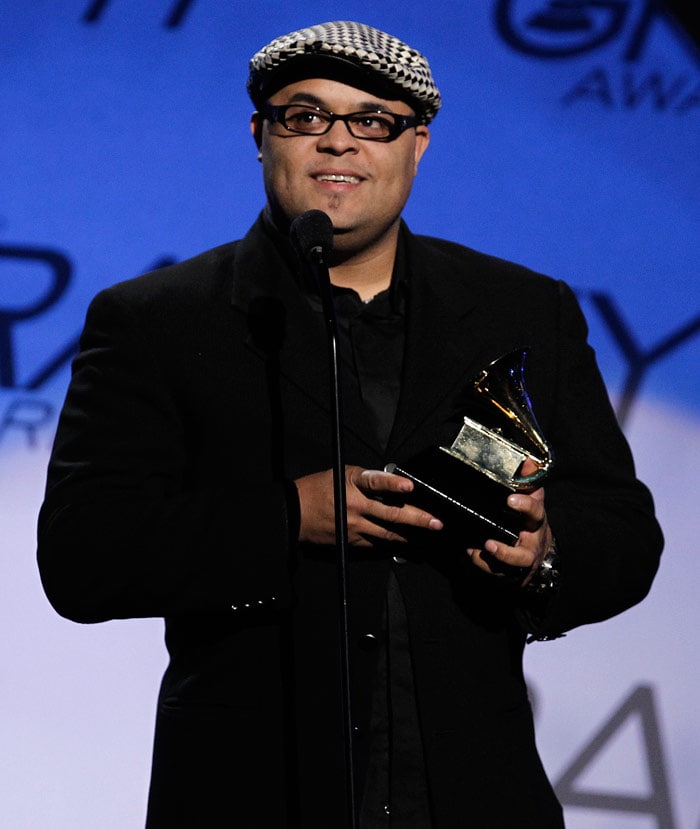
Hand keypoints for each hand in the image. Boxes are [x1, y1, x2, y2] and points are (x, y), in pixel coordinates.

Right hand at [295, 465, 442, 546]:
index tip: (409, 487)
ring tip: (429, 536)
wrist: (293, 514)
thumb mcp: (341, 475)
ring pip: (388, 534)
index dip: (393, 484)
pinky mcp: (352, 542)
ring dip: (411, 536)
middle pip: (390, 514)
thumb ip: (367, 479)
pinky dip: (394, 543)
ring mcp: (354, 527)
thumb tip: (393, 482)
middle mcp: (355, 506)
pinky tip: (408, 544)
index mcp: (352, 484)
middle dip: (417, 519)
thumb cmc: (318, 489)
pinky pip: (378, 544)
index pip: (375, 482)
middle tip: (436, 522)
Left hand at [467, 461, 551, 583]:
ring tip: (478, 552)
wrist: (540, 547)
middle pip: (524, 555)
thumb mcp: (532, 495)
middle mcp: (529, 544)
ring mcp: (519, 561)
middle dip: (507, 552)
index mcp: (535, 522)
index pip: (535, 512)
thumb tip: (525, 460)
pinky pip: (495, 572)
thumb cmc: (530, 517)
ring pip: (507, 570)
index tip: (510, 500)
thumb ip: (527, 478)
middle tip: (489, 544)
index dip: (525, 506)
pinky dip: (482, 564)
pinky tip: (470, 552)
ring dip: (492, 563)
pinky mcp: (508, 571)